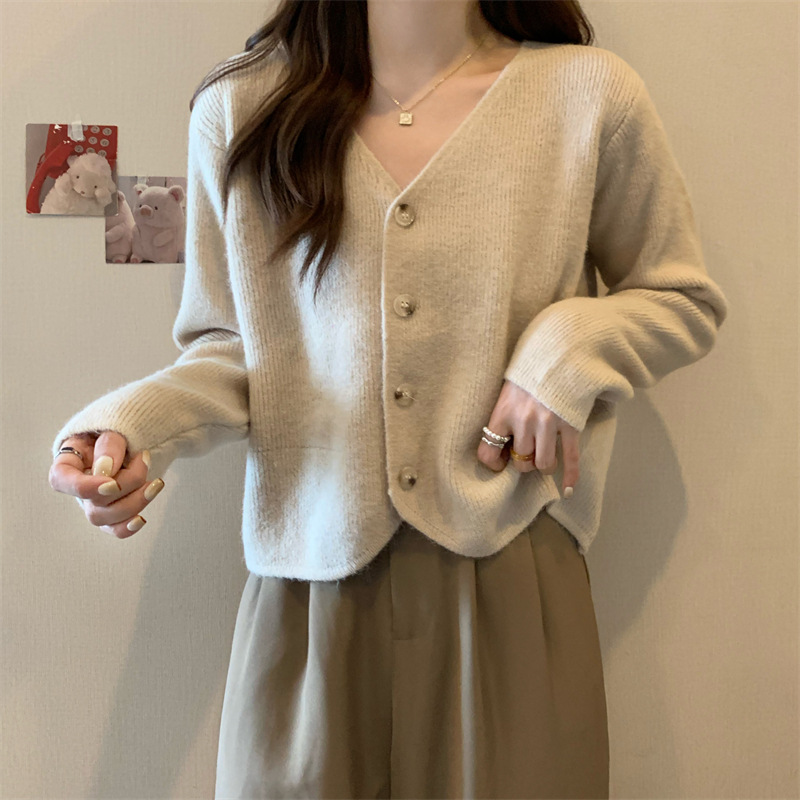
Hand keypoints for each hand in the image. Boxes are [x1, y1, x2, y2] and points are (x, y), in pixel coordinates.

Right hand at [48, 430, 164, 537]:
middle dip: (125, 485)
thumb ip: (109, 445)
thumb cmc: (120, 428)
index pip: (61, 480)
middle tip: (144, 458)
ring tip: (156, 482)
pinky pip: (115, 529)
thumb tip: (106, 470)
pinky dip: (128, 527)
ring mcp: (94, 502)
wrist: (137, 436)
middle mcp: (78, 486)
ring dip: (136, 502)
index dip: (83, 488)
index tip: (112, 484)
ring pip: (105, 518)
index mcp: (69, 461)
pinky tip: (141, 519)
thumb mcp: (113, 426)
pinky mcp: (112, 512)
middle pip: (91, 503)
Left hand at [477, 379, 578, 495]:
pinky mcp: (570, 425)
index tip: (499, 462)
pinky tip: (568, 488)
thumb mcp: (507, 390)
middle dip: (523, 462)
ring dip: (543, 465)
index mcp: (503, 412)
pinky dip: (570, 475)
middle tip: (527, 453)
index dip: (493, 463)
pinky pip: (570, 457)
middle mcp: (524, 421)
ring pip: (543, 464)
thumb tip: (500, 442)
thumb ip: (503, 414)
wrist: (559, 352)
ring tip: (543, 456)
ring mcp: (548, 424)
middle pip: (520, 461)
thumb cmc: (529, 372)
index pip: (487, 451)